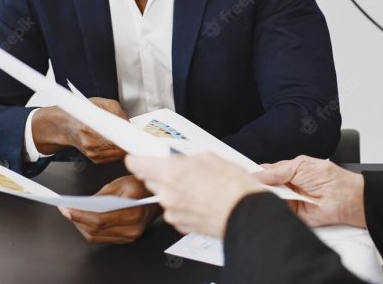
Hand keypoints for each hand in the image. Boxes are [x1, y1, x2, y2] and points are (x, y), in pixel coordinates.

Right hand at [32, 98, 127, 163]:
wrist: (66, 126)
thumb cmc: (82, 113)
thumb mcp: (101, 103)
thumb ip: (117, 112)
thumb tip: (129, 123)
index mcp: (89, 126)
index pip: (115, 135)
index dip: (129, 135)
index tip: (137, 134)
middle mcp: (90, 142)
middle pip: (119, 146)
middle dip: (129, 140)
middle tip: (136, 135)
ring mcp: (93, 153)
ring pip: (119, 154)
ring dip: (125, 146)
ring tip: (127, 136)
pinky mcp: (96, 160)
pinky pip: (114, 157)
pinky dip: (119, 150)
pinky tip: (117, 142)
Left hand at [59, 175, 159, 243]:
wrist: (158, 197)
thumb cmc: (142, 187)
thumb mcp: (121, 183)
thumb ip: (101, 195)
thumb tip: (82, 204)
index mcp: (133, 213)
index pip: (99, 220)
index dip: (80, 216)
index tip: (67, 209)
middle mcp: (132, 229)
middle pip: (95, 231)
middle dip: (77, 221)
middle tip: (66, 210)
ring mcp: (130, 236)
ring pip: (96, 237)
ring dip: (81, 227)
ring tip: (73, 215)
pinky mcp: (127, 239)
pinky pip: (102, 238)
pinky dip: (90, 230)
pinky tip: (84, 220)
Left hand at [125, 153, 263, 237]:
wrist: (246, 215)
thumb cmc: (234, 188)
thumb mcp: (211, 158)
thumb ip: (187, 158)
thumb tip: (180, 159)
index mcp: (171, 172)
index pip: (136, 164)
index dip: (137, 158)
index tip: (138, 155)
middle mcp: (167, 194)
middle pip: (151, 180)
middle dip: (162, 174)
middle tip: (182, 170)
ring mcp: (172, 212)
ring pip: (164, 196)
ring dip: (175, 191)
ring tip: (200, 187)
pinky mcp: (180, 226)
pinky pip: (175, 211)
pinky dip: (184, 205)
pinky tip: (203, 201)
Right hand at [256, 155, 365, 228]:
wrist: (345, 198)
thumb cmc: (330, 178)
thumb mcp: (300, 166)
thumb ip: (278, 170)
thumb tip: (258, 174)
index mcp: (288, 170)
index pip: (266, 171)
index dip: (256, 173)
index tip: (246, 174)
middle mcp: (287, 186)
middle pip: (265, 186)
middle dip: (258, 185)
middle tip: (251, 185)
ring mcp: (289, 200)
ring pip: (269, 199)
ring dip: (266, 197)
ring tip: (262, 193)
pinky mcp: (292, 215)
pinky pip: (278, 212)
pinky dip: (273, 209)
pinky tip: (270, 204)